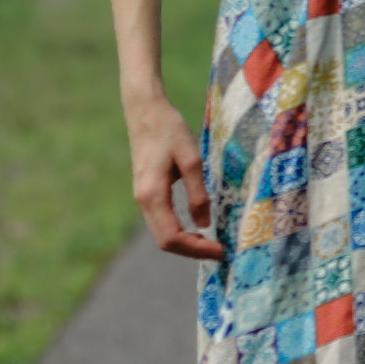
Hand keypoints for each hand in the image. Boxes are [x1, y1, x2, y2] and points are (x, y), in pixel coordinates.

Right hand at [124, 93, 224, 260]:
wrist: (145, 111)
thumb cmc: (169, 130)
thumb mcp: (191, 159)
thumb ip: (198, 193)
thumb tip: (205, 224)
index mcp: (152, 195)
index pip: (172, 237)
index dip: (197, 249)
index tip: (221, 250)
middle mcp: (143, 201)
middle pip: (165, 241)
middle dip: (192, 251)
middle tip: (221, 251)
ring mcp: (142, 197)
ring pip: (162, 233)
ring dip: (186, 243)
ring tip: (213, 243)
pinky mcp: (147, 192)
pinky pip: (162, 221)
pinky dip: (180, 231)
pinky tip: (199, 228)